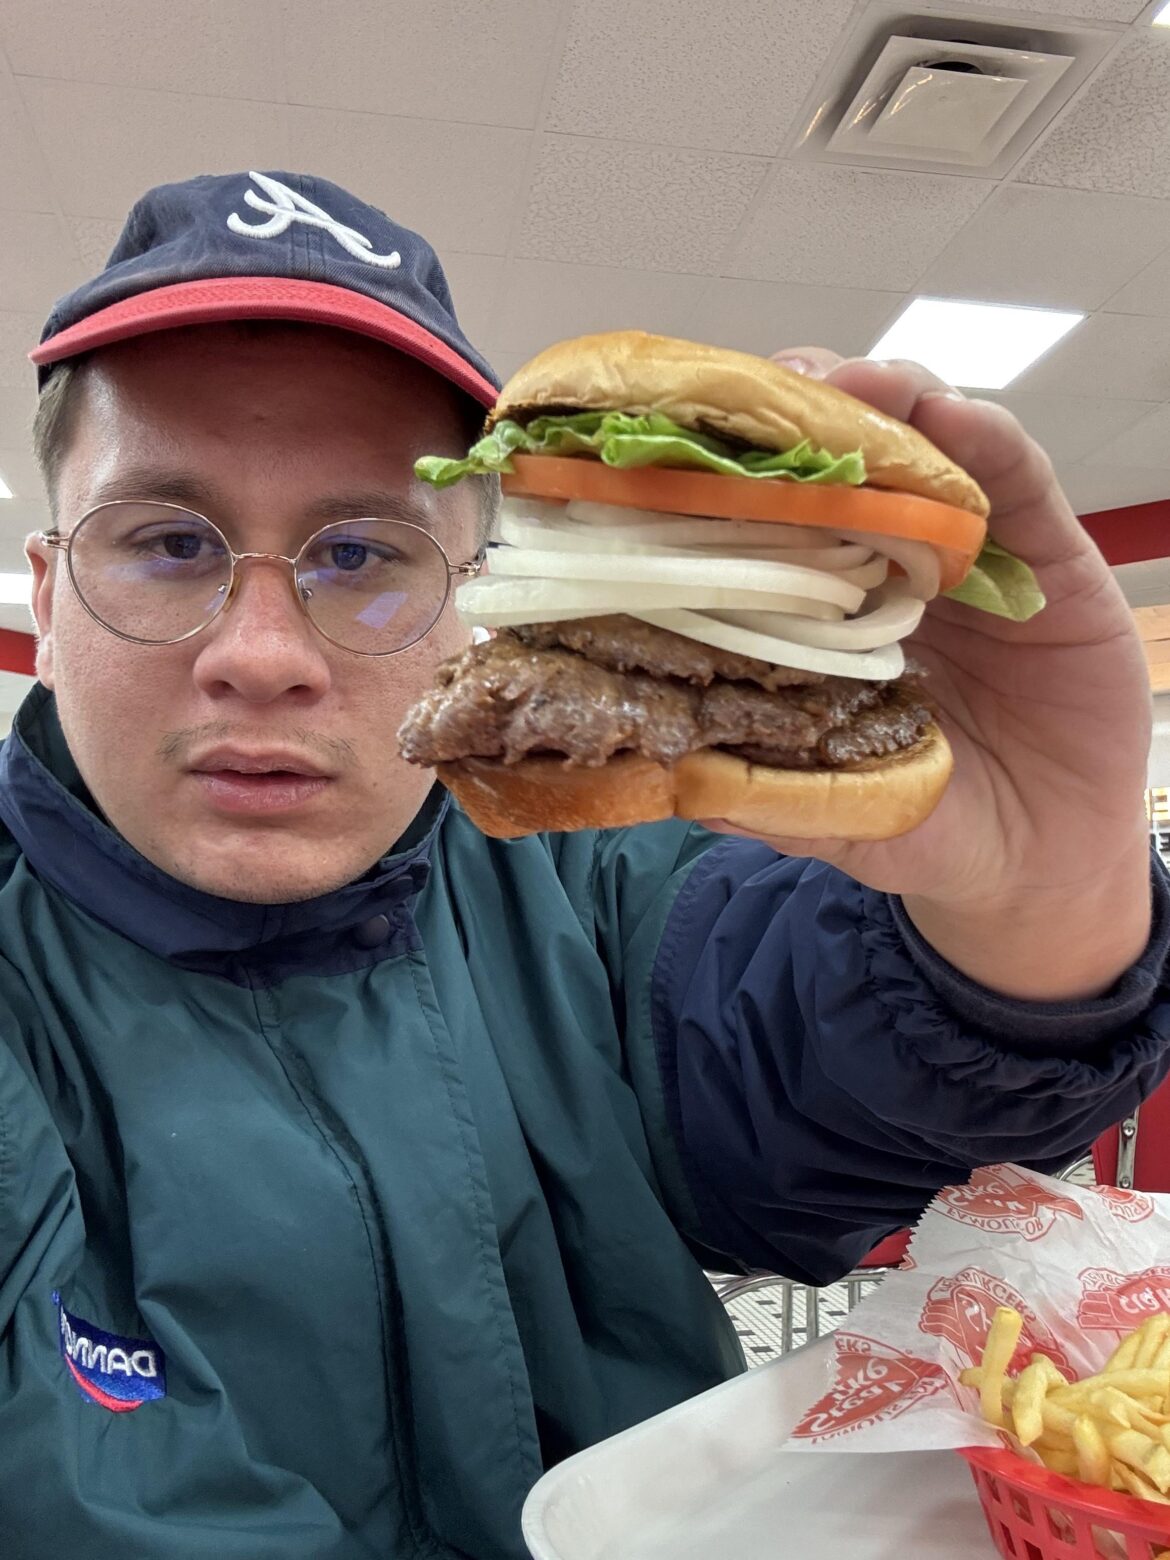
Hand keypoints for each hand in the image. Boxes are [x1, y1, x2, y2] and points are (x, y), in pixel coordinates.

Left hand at [701, 349, 1153, 1000]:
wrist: (1042, 860)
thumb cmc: (925, 823)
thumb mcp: (832, 814)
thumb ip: (761, 792)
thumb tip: (669, 776)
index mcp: (820, 612)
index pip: (766, 520)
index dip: (723, 477)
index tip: (669, 445)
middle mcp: (884, 565)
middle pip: (839, 461)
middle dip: (795, 416)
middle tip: (751, 391)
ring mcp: (965, 554)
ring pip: (923, 449)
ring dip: (883, 403)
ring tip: (846, 387)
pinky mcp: (1047, 556)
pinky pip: (1021, 480)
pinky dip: (987, 441)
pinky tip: (953, 419)